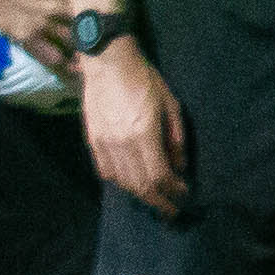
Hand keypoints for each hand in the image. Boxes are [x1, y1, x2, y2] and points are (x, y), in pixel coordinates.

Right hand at [78, 36, 187, 214]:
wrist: (108, 64)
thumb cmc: (145, 81)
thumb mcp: (172, 107)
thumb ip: (176, 140)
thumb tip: (180, 168)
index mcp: (144, 134)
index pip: (158, 176)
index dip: (172, 190)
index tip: (184, 195)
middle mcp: (121, 143)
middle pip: (139, 184)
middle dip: (157, 201)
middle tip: (170, 210)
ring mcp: (103, 143)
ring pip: (121, 181)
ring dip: (139, 194)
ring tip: (154, 198)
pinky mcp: (91, 140)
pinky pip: (105, 171)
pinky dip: (120, 181)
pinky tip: (132, 183)